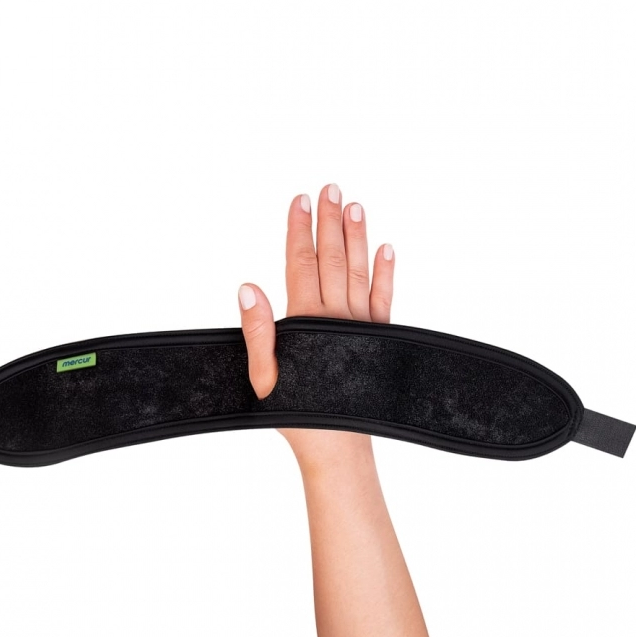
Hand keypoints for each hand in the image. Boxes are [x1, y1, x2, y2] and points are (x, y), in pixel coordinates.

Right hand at [237, 183, 394, 462]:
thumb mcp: (265, 378)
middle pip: (331, 258)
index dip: (298, 229)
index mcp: (306, 321)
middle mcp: (338, 317)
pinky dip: (386, 273)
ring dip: (357, 237)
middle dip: (329, 221)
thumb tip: (248, 288)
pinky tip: (387, 250)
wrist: (339, 449)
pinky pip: (384, 299)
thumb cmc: (299, 415)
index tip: (299, 200)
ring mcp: (362, 326)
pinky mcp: (380, 340)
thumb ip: (258, 332)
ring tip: (355, 206)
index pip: (300, 263)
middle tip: (330, 187)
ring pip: (358, 270)